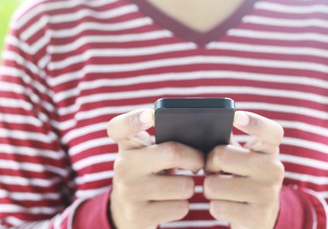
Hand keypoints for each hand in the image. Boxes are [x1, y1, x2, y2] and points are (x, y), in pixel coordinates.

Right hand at [107, 109, 204, 228]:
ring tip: (181, 184)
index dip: (133, 120)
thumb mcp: (151, 152)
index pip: (119, 127)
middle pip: (173, 153)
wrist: (128, 209)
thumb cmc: (150, 171)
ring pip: (183, 185)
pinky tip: (174, 201)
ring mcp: (128, 191)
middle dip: (196, 158)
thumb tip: (206, 140)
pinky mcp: (137, 215)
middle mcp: (123, 165)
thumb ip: (168, 140)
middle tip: (201, 161)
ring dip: (190, 186)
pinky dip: (184, 204)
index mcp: (128, 144)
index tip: (150, 115)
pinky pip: (180, 207)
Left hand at [204, 111, 284, 228]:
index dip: (255, 122)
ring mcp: (268, 194)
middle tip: (214, 169)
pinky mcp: (258, 217)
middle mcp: (273, 169)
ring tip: (221, 189)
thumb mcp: (241, 158)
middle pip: (221, 156)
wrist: (259, 216)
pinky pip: (217, 207)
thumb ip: (227, 142)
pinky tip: (226, 205)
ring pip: (213, 185)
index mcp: (268, 149)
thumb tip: (200, 129)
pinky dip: (214, 206)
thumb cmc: (242, 178)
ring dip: (209, 188)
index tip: (236, 116)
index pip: (270, 132)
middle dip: (209, 164)